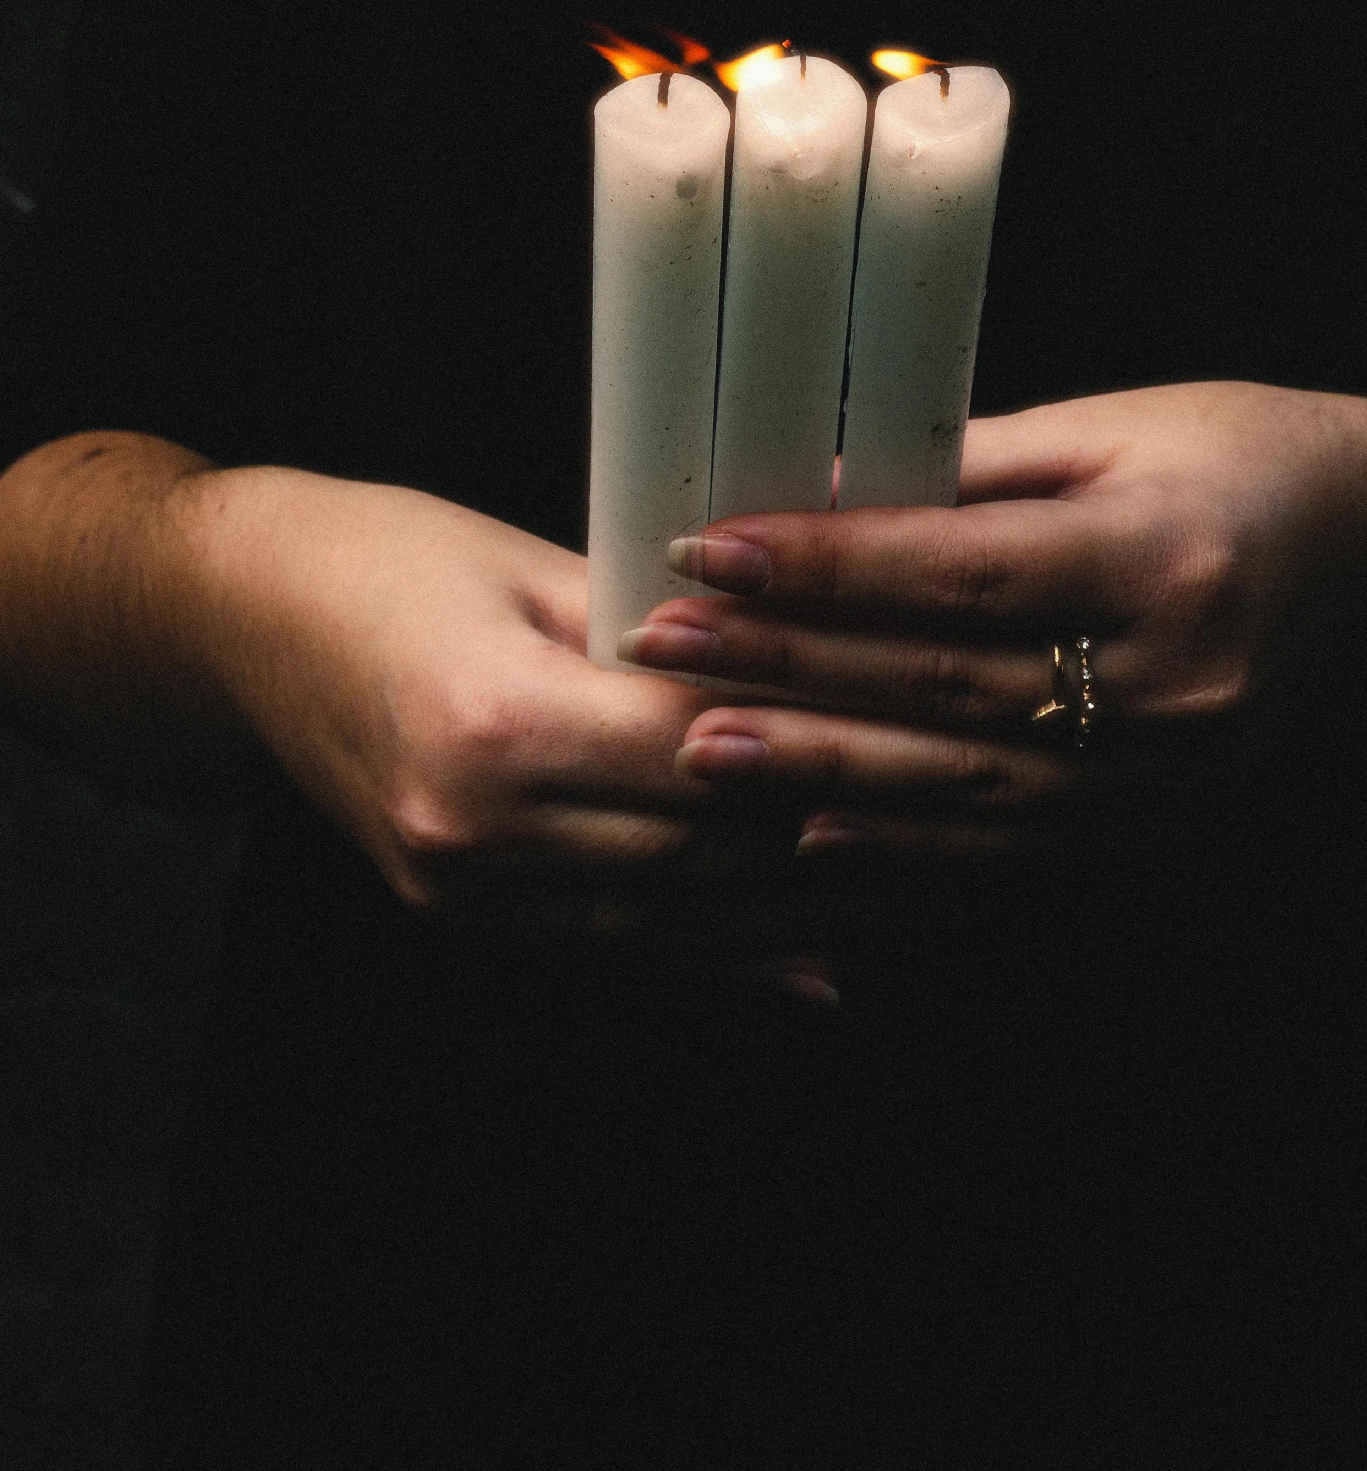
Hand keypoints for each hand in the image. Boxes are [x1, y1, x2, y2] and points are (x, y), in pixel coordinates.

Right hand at [171, 465, 910, 984]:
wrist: (234, 624)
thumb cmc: (381, 557)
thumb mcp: (524, 556)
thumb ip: (651, 624)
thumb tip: (781, 658)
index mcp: (494, 719)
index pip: (704, 746)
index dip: (829, 741)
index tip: (940, 733)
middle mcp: (479, 828)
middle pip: (705, 847)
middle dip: (850, 841)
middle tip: (978, 823)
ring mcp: (466, 890)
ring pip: (676, 915)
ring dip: (810, 913)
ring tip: (934, 892)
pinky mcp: (464, 914)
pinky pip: (620, 948)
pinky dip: (725, 954)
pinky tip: (817, 964)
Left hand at [623, 382, 1366, 859]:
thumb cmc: (1242, 460)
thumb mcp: (1116, 433)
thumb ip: (968, 469)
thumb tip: (810, 481)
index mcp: (1167, 558)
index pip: (965, 573)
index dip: (828, 565)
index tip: (708, 549)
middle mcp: (1177, 682)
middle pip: (948, 686)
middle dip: (789, 670)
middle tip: (657, 648)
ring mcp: (1170, 775)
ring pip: (966, 788)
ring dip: (818, 772)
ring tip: (695, 752)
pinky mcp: (1154, 826)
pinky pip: (1009, 848)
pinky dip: (902, 845)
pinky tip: (806, 832)